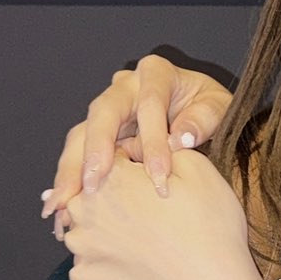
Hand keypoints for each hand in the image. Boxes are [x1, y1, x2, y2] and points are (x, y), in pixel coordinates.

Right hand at [42, 55, 235, 233]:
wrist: (199, 113)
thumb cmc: (208, 109)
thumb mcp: (219, 108)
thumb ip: (204, 120)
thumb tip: (181, 138)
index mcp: (156, 72)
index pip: (150, 104)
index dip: (153, 141)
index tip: (159, 177)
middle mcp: (124, 87)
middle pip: (102, 114)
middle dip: (94, 151)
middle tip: (92, 186)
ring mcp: (107, 110)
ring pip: (81, 134)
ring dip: (71, 170)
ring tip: (62, 204)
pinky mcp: (98, 133)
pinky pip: (78, 154)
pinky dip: (70, 180)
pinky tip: (61, 207)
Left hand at [63, 147, 280, 279]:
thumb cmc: (210, 227)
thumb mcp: (198, 167)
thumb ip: (161, 146)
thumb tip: (143, 147)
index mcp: (108, 175)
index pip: (114, 156)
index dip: (139, 164)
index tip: (159, 181)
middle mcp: (83, 209)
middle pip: (94, 191)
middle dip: (116, 195)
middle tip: (152, 211)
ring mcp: (80, 249)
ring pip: (88, 228)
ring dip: (106, 229)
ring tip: (144, 239)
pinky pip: (89, 263)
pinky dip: (106, 263)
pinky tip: (135, 264)